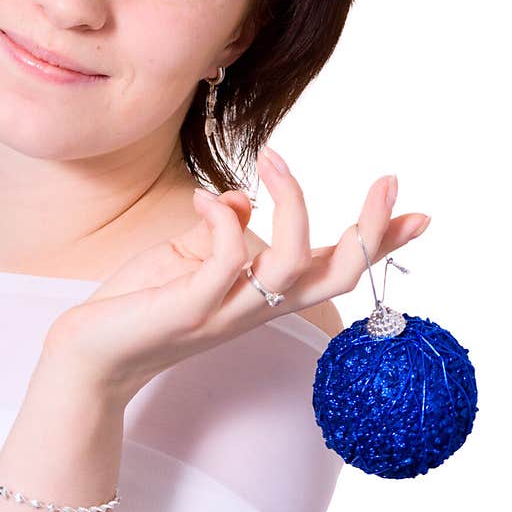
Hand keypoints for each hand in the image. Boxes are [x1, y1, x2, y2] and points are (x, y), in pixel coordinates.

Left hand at [43, 148, 430, 407]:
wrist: (90, 352)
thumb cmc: (146, 299)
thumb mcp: (194, 253)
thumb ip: (229, 228)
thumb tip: (245, 199)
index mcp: (269, 293)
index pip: (339, 268)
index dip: (383, 243)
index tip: (420, 213)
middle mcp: (261, 306)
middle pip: (341, 275)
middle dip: (372, 228)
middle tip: (387, 181)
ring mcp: (229, 311)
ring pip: (292, 265)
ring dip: (294, 203)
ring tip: (274, 159)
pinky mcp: (192, 309)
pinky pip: (226, 260)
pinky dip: (224, 218)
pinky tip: (207, 200)